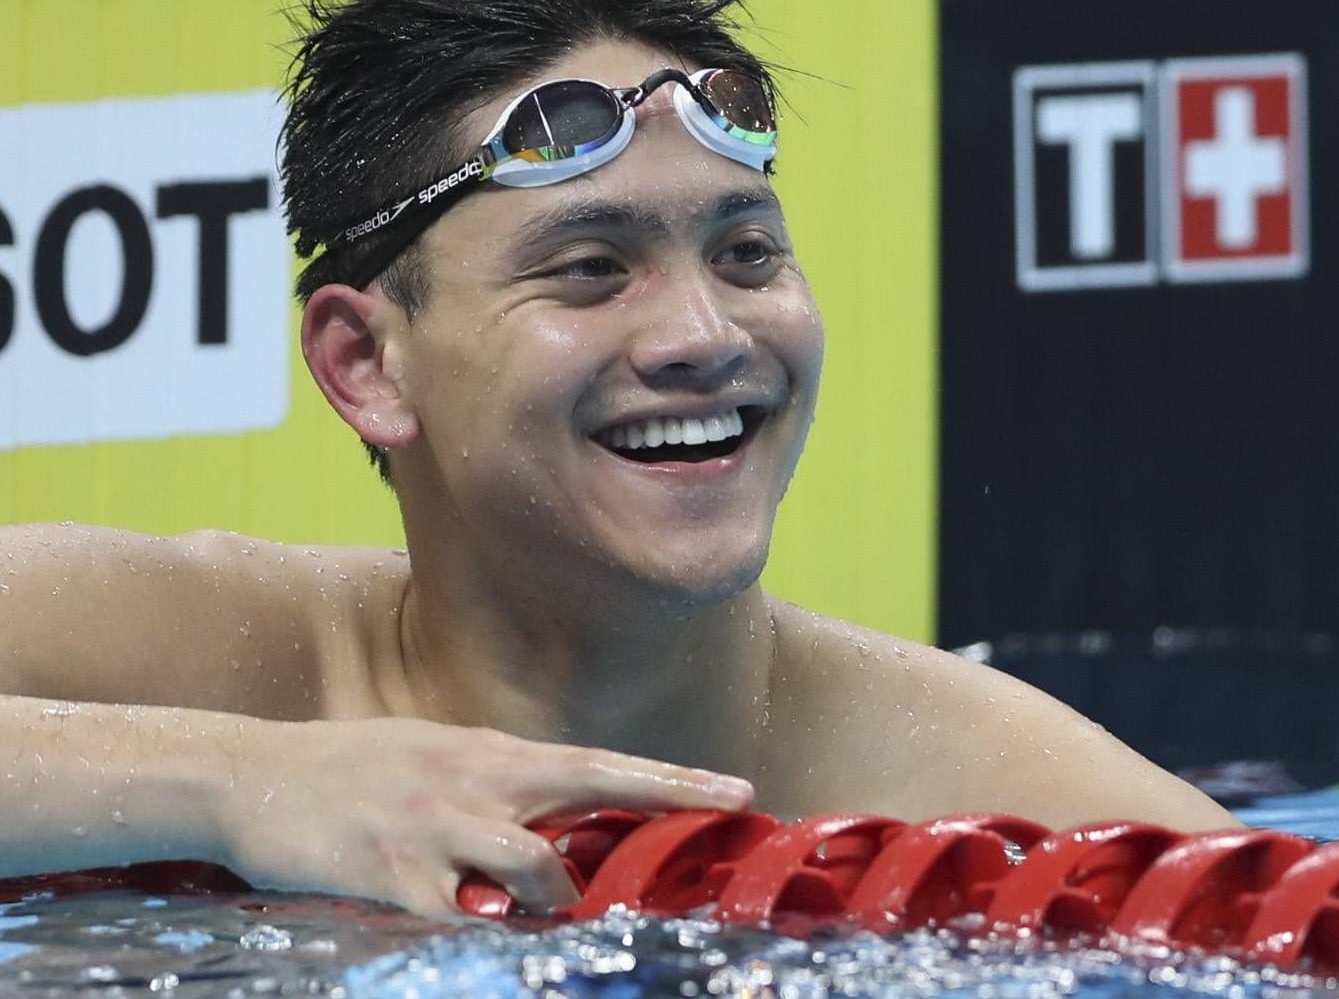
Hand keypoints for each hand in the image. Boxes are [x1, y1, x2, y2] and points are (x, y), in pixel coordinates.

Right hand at [214, 717, 752, 916]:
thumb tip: (560, 816)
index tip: (738, 790)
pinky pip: (456, 921)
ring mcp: (431, 829)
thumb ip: (500, 782)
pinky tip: (472, 934)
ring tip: (528, 913)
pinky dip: (477, 935)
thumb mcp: (436, 753)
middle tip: (667, 880)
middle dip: (631, 848)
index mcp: (489, 754)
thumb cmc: (352, 769)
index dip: (672, 779)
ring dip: (546, 901)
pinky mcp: (387, 876)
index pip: (599, 763)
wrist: (249, 774)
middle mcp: (472, 784)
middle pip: (580, 813)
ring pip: (531, 870)